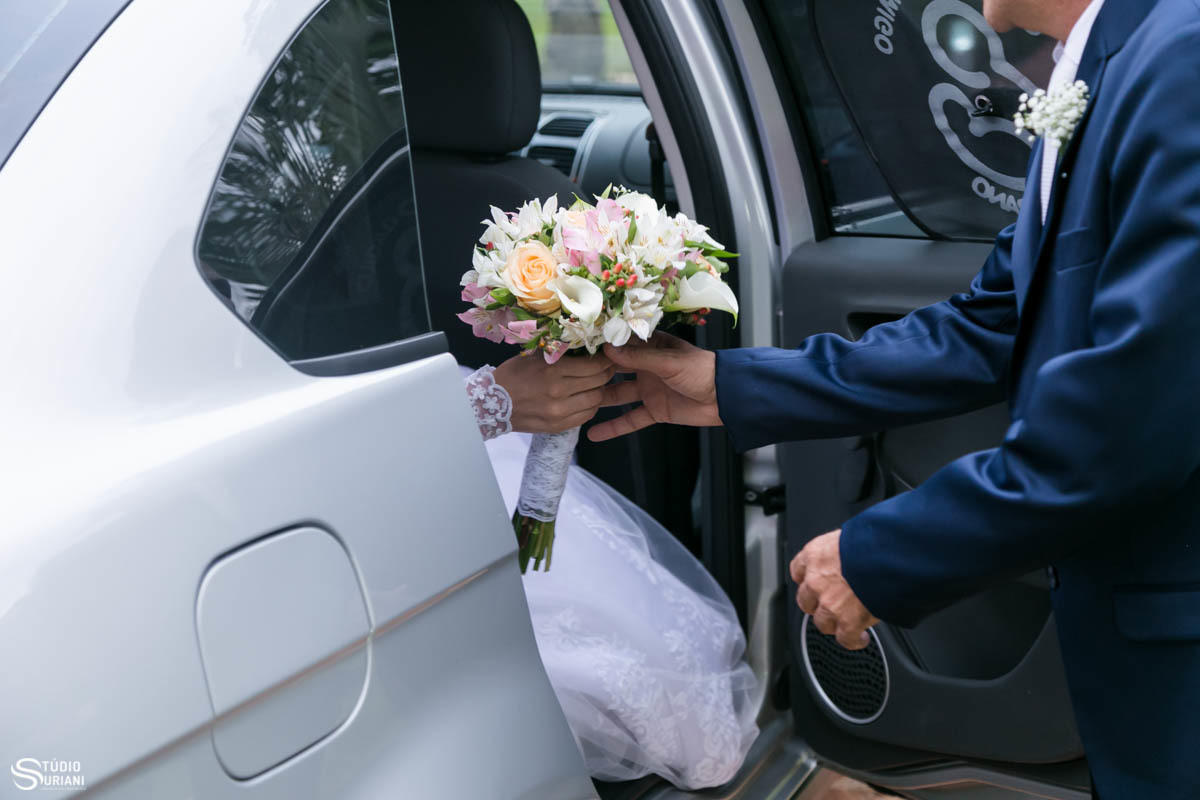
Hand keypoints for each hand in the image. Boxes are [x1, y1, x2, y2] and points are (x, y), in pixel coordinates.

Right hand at [492, 353, 614, 433]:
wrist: (491, 403)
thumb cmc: (512, 375)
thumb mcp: (534, 356)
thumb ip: (559, 352)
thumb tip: (586, 345)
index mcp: (553, 370)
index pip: (594, 366)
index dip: (605, 360)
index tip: (608, 355)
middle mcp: (559, 392)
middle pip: (598, 382)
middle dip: (606, 373)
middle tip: (607, 367)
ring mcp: (559, 412)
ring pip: (596, 399)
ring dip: (599, 390)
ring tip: (596, 383)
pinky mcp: (558, 426)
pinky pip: (586, 415)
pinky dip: (591, 405)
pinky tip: (586, 397)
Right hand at [586, 332, 720, 441]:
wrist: (727, 398)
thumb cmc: (703, 370)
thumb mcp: (668, 361)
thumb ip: (638, 357)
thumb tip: (608, 349)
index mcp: (652, 347)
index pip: (621, 345)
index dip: (600, 347)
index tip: (576, 348)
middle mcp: (647, 366)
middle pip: (615, 369)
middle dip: (594, 373)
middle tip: (568, 376)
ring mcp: (649, 389)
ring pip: (618, 395)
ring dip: (599, 399)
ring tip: (574, 403)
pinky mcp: (655, 410)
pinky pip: (630, 419)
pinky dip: (614, 427)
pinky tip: (594, 434)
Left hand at [791, 530, 878, 650]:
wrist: (890, 555)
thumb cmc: (875, 540)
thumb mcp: (851, 536)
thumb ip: (843, 550)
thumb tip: (852, 555)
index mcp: (815, 555)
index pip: (798, 570)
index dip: (807, 579)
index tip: (814, 582)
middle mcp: (816, 580)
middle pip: (806, 601)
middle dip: (817, 604)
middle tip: (831, 604)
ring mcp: (830, 603)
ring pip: (822, 622)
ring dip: (833, 624)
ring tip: (845, 623)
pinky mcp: (847, 621)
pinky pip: (845, 639)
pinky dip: (853, 641)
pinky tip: (860, 638)